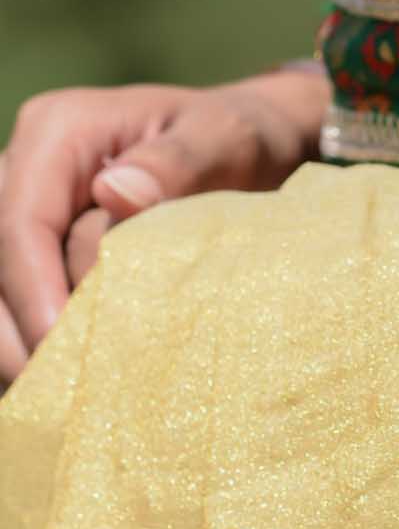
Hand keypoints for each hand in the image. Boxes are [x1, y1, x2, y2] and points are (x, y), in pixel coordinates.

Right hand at [0, 68, 329, 386]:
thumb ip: (178, 163)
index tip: (63, 351)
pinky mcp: (31, 246)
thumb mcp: (225, 140)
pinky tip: (57, 383)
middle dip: (16, 331)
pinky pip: (8, 298)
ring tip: (56, 399)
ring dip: (14, 344)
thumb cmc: (237, 138)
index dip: (33, 292)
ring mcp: (23, 206)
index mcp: (61, 128)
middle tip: (57, 395)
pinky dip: (26, 338)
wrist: (244, 146)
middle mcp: (25, 165)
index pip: (21, 221)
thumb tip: (117, 192)